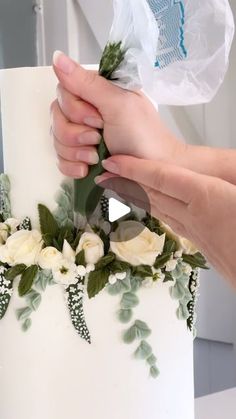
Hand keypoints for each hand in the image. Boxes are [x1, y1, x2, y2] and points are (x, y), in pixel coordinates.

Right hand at [51, 51, 181, 178]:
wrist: (152, 171)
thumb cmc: (143, 135)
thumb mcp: (117, 104)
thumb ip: (86, 82)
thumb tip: (57, 57)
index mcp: (96, 92)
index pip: (63, 92)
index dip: (75, 109)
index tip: (97, 119)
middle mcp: (86, 111)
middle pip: (57, 118)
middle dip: (75, 134)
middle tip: (99, 138)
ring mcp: (82, 136)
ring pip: (56, 140)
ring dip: (75, 152)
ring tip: (96, 157)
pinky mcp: (80, 157)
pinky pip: (60, 160)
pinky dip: (72, 166)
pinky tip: (87, 168)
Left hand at [97, 155, 235, 285]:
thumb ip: (229, 177)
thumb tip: (206, 177)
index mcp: (208, 198)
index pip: (161, 178)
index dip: (134, 168)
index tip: (111, 161)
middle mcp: (195, 215)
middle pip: (152, 194)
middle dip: (123, 182)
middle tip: (101, 174)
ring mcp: (196, 232)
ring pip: (158, 208)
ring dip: (135, 195)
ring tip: (117, 187)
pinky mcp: (201, 243)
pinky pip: (171, 221)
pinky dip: (157, 210)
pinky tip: (154, 208)